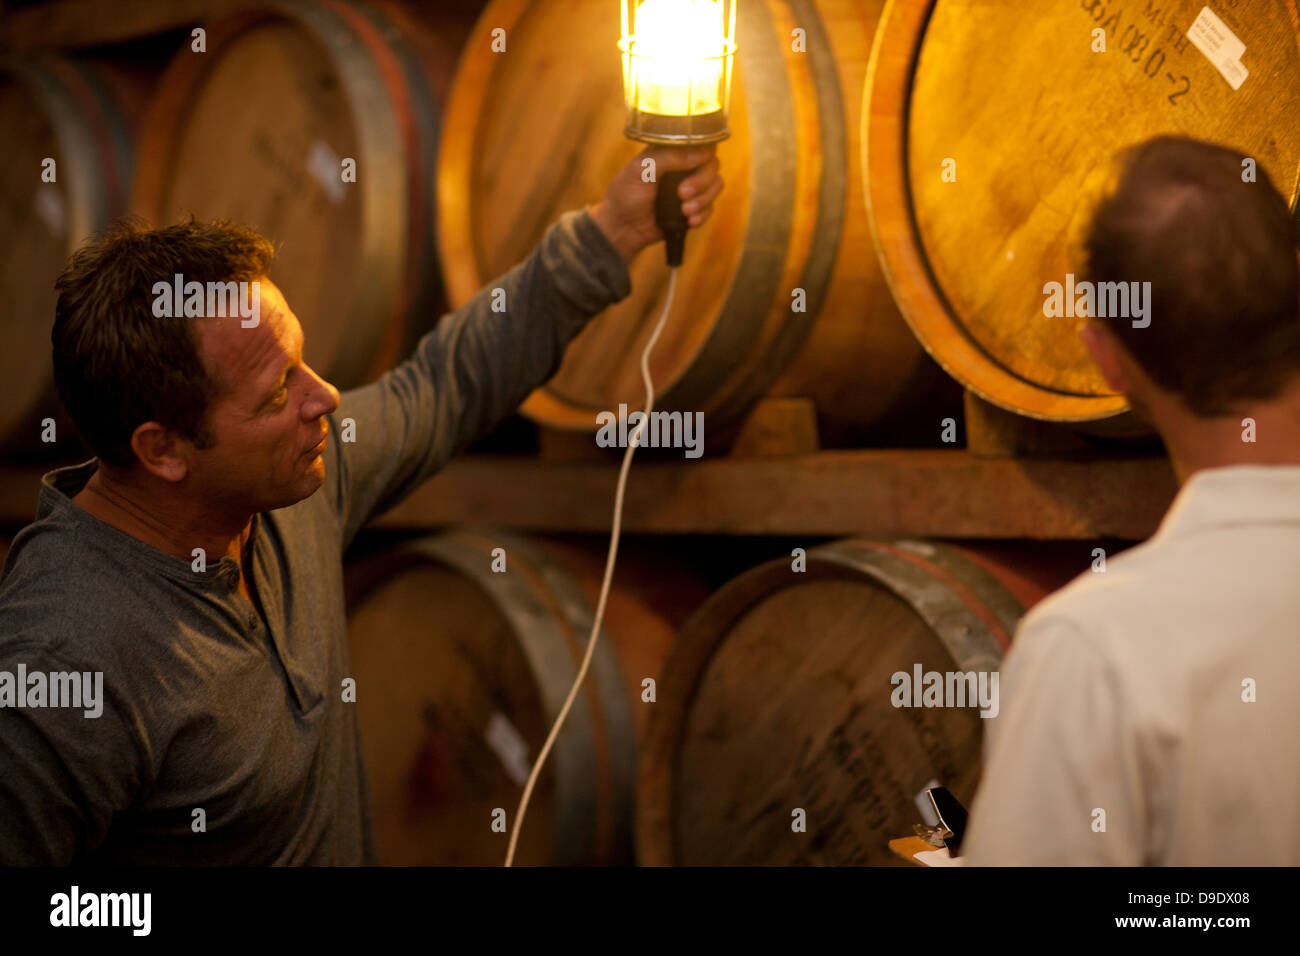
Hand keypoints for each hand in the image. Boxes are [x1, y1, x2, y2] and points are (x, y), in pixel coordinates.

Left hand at [589, 144, 724, 263]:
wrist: (622, 228)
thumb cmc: (626, 194)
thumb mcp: (641, 169)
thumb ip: (669, 158)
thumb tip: (700, 154)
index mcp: (672, 151)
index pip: (701, 143)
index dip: (705, 153)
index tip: (697, 164)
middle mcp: (684, 167)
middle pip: (713, 165)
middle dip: (702, 182)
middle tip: (682, 194)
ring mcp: (691, 188)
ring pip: (716, 186)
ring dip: (703, 200)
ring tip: (684, 211)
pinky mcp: (693, 208)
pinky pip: (710, 208)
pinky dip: (703, 215)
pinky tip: (689, 221)